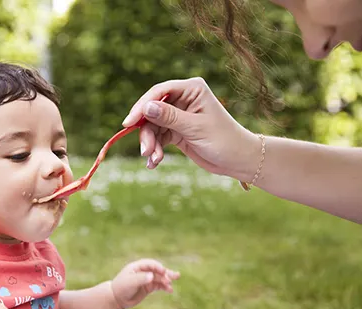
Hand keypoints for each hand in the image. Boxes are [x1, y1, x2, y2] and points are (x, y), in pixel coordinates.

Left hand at [111, 259, 179, 308]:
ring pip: (160, 278)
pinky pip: (159, 286)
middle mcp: (143, 272)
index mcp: (137, 266)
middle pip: (157, 270)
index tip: (164, 272)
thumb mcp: (130, 282)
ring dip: (166, 281)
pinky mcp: (148, 287)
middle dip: (166, 273)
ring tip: (171, 285)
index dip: (158, 267)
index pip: (151, 264)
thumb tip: (152, 276)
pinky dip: (165, 287)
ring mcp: (146, 279)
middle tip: (175, 276)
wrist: (117, 299)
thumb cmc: (121, 288)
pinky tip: (170, 290)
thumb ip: (141, 278)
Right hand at [121, 77, 260, 182]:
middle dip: (147, 132)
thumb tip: (145, 107)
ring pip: (153, 127)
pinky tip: (155, 162)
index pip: (159, 92)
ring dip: (151, 144)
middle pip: (152, 111)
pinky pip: (158, 138)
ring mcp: (178, 115)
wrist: (237, 160)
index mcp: (191, 89)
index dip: (142, 106)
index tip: (128, 123)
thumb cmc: (223, 140)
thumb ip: (169, 117)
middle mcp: (183, 99)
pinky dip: (155, 150)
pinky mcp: (176, 131)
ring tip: (154, 160)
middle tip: (145, 151)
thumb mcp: (194, 128)